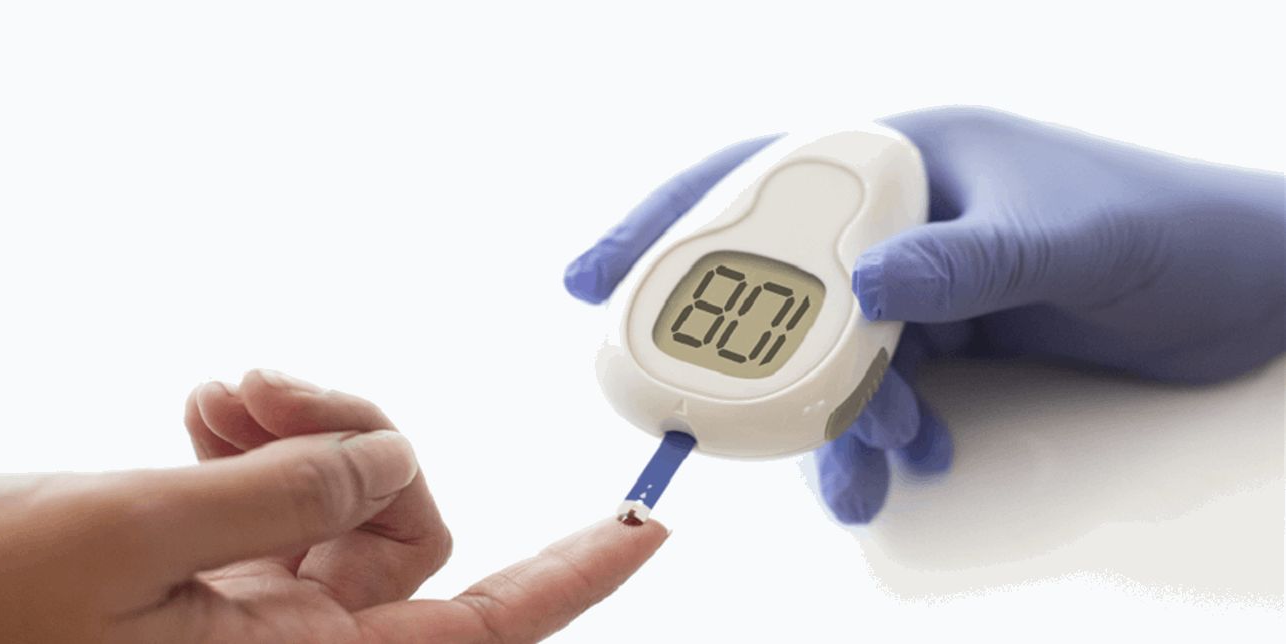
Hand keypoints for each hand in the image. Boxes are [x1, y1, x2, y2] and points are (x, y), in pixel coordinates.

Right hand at [0, 370, 667, 642]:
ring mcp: (251, 610)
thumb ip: (283, 493)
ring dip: (300, 429)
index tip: (641, 530)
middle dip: (358, 439)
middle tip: (266, 390)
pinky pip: (286, 494)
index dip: (571, 577)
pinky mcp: (211, 570)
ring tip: (219, 397)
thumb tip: (392, 461)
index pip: (481, 628)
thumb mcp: (129, 538)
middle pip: (407, 527)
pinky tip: (205, 414)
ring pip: (348, 499)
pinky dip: (259, 441)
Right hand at [563, 106, 1284, 523]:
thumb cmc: (1175, 229)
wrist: (1253, 290)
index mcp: (906, 153)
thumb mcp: (1071, 238)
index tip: (597, 278)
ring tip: (853, 477)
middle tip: (722, 418)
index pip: (759, 176)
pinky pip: (885, 386)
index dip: (668, 221)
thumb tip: (867, 289)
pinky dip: (886, 433)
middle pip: (780, 278)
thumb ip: (969, 258)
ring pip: (833, 349)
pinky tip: (910, 460)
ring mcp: (921, 277)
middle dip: (754, 356)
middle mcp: (899, 213)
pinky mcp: (952, 334)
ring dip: (833, 418)